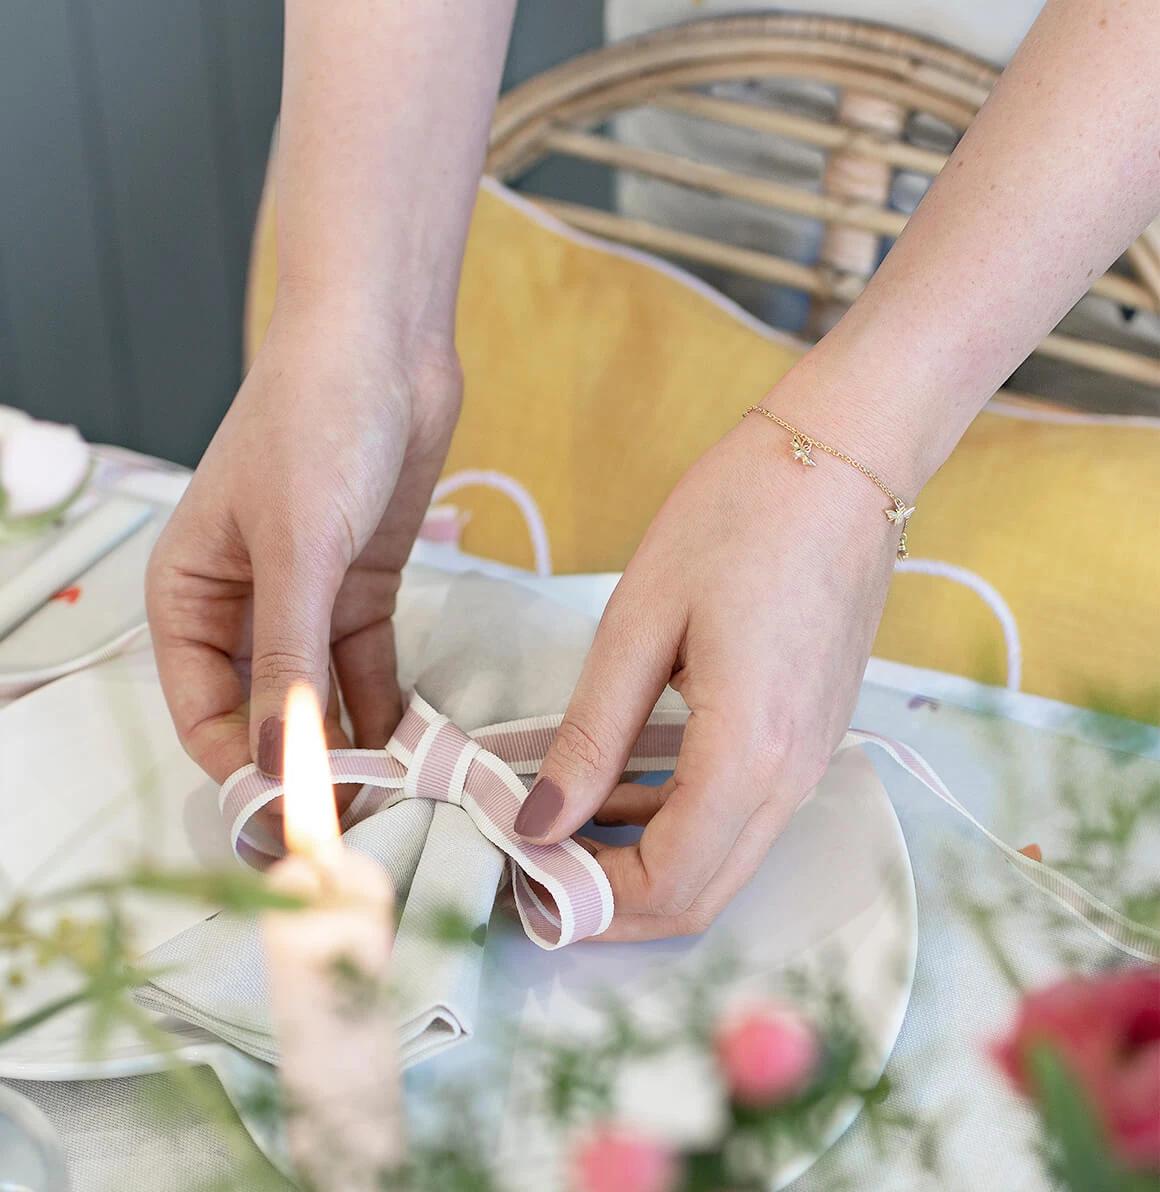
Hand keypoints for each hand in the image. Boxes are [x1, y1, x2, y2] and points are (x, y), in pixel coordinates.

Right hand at [146, 302, 460, 785]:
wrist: (383, 345)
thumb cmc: (314, 422)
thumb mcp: (295, 546)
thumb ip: (285, 656)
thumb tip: (277, 759)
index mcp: (187, 595)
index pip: (203, 714)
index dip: (245, 771)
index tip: (297, 819)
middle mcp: (240, 609)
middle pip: (262, 715)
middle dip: (304, 768)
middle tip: (355, 824)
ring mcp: (304, 602)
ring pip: (318, 699)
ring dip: (351, 746)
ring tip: (394, 798)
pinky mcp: (359, 590)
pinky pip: (365, 669)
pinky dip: (385, 707)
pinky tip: (414, 746)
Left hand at [514, 396, 904, 940]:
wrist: (841, 460)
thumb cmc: (737, 519)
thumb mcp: (641, 621)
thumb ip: (592, 735)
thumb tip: (539, 821)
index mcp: (749, 751)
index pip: (668, 882)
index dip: (588, 899)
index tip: (519, 869)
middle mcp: (793, 777)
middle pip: (702, 895)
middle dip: (611, 902)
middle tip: (533, 864)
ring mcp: (813, 761)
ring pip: (724, 863)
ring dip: (642, 865)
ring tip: (561, 824)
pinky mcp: (812, 737)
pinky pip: (741, 816)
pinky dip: (677, 824)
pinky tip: (622, 782)